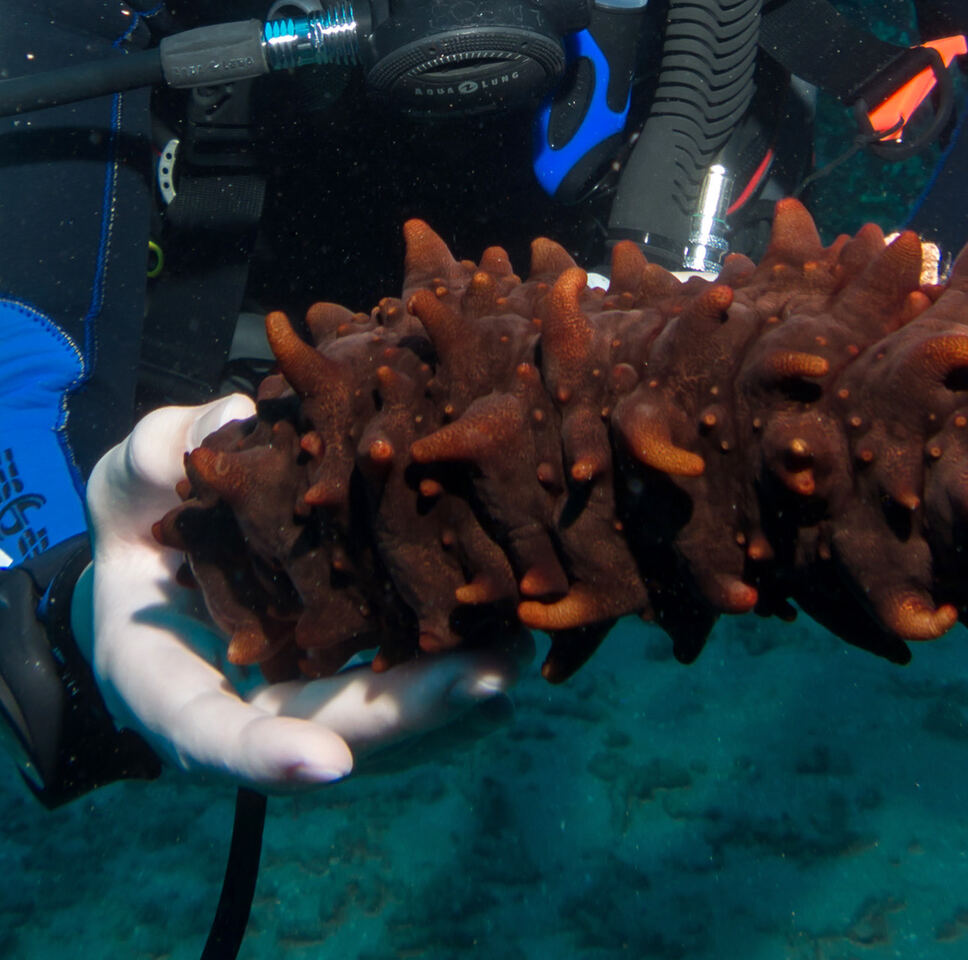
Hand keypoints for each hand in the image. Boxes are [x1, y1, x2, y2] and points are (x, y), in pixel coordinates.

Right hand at [77, 396, 532, 791]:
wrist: (171, 542)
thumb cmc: (146, 511)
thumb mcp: (132, 478)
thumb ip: (160, 454)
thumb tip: (229, 421)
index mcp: (161, 678)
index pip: (207, 734)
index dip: (265, 753)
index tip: (331, 766)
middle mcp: (239, 708)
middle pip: (327, 730)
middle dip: (411, 713)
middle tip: (488, 680)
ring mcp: (298, 702)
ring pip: (381, 723)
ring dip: (454, 701)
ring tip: (517, 655)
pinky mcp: (347, 676)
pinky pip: (404, 687)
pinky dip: (455, 675)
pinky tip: (513, 643)